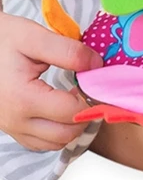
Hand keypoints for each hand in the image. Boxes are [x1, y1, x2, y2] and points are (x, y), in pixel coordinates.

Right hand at [0, 12, 102, 151]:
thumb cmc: (2, 39)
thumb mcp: (33, 36)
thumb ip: (68, 51)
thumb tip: (97, 66)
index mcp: (23, 99)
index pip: (73, 111)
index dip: (91, 98)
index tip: (96, 81)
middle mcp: (16, 120)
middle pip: (67, 133)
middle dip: (85, 114)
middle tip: (88, 90)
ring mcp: (11, 128)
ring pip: (55, 143)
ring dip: (73, 125)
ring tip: (74, 98)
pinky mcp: (11, 128)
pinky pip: (41, 142)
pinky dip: (57, 131)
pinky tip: (60, 107)